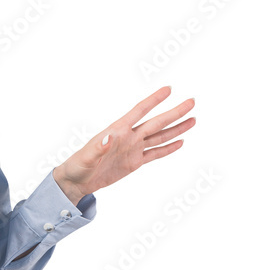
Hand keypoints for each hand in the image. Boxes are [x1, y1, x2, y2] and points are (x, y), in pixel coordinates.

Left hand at [52, 86, 196, 202]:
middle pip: (156, 122)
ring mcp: (133, 149)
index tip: (169, 89)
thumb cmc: (79, 166)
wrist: (77, 181)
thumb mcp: (87, 157)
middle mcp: (129, 137)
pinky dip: (168, 148)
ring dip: (176, 129)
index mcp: (118, 130)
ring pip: (160, 137)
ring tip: (193, 120)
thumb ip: (98, 148)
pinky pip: (155, 153)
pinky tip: (180, 141)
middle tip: (191, 102)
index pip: (139, 111)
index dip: (154, 100)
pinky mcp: (135, 162)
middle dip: (174, 113)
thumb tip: (108, 137)